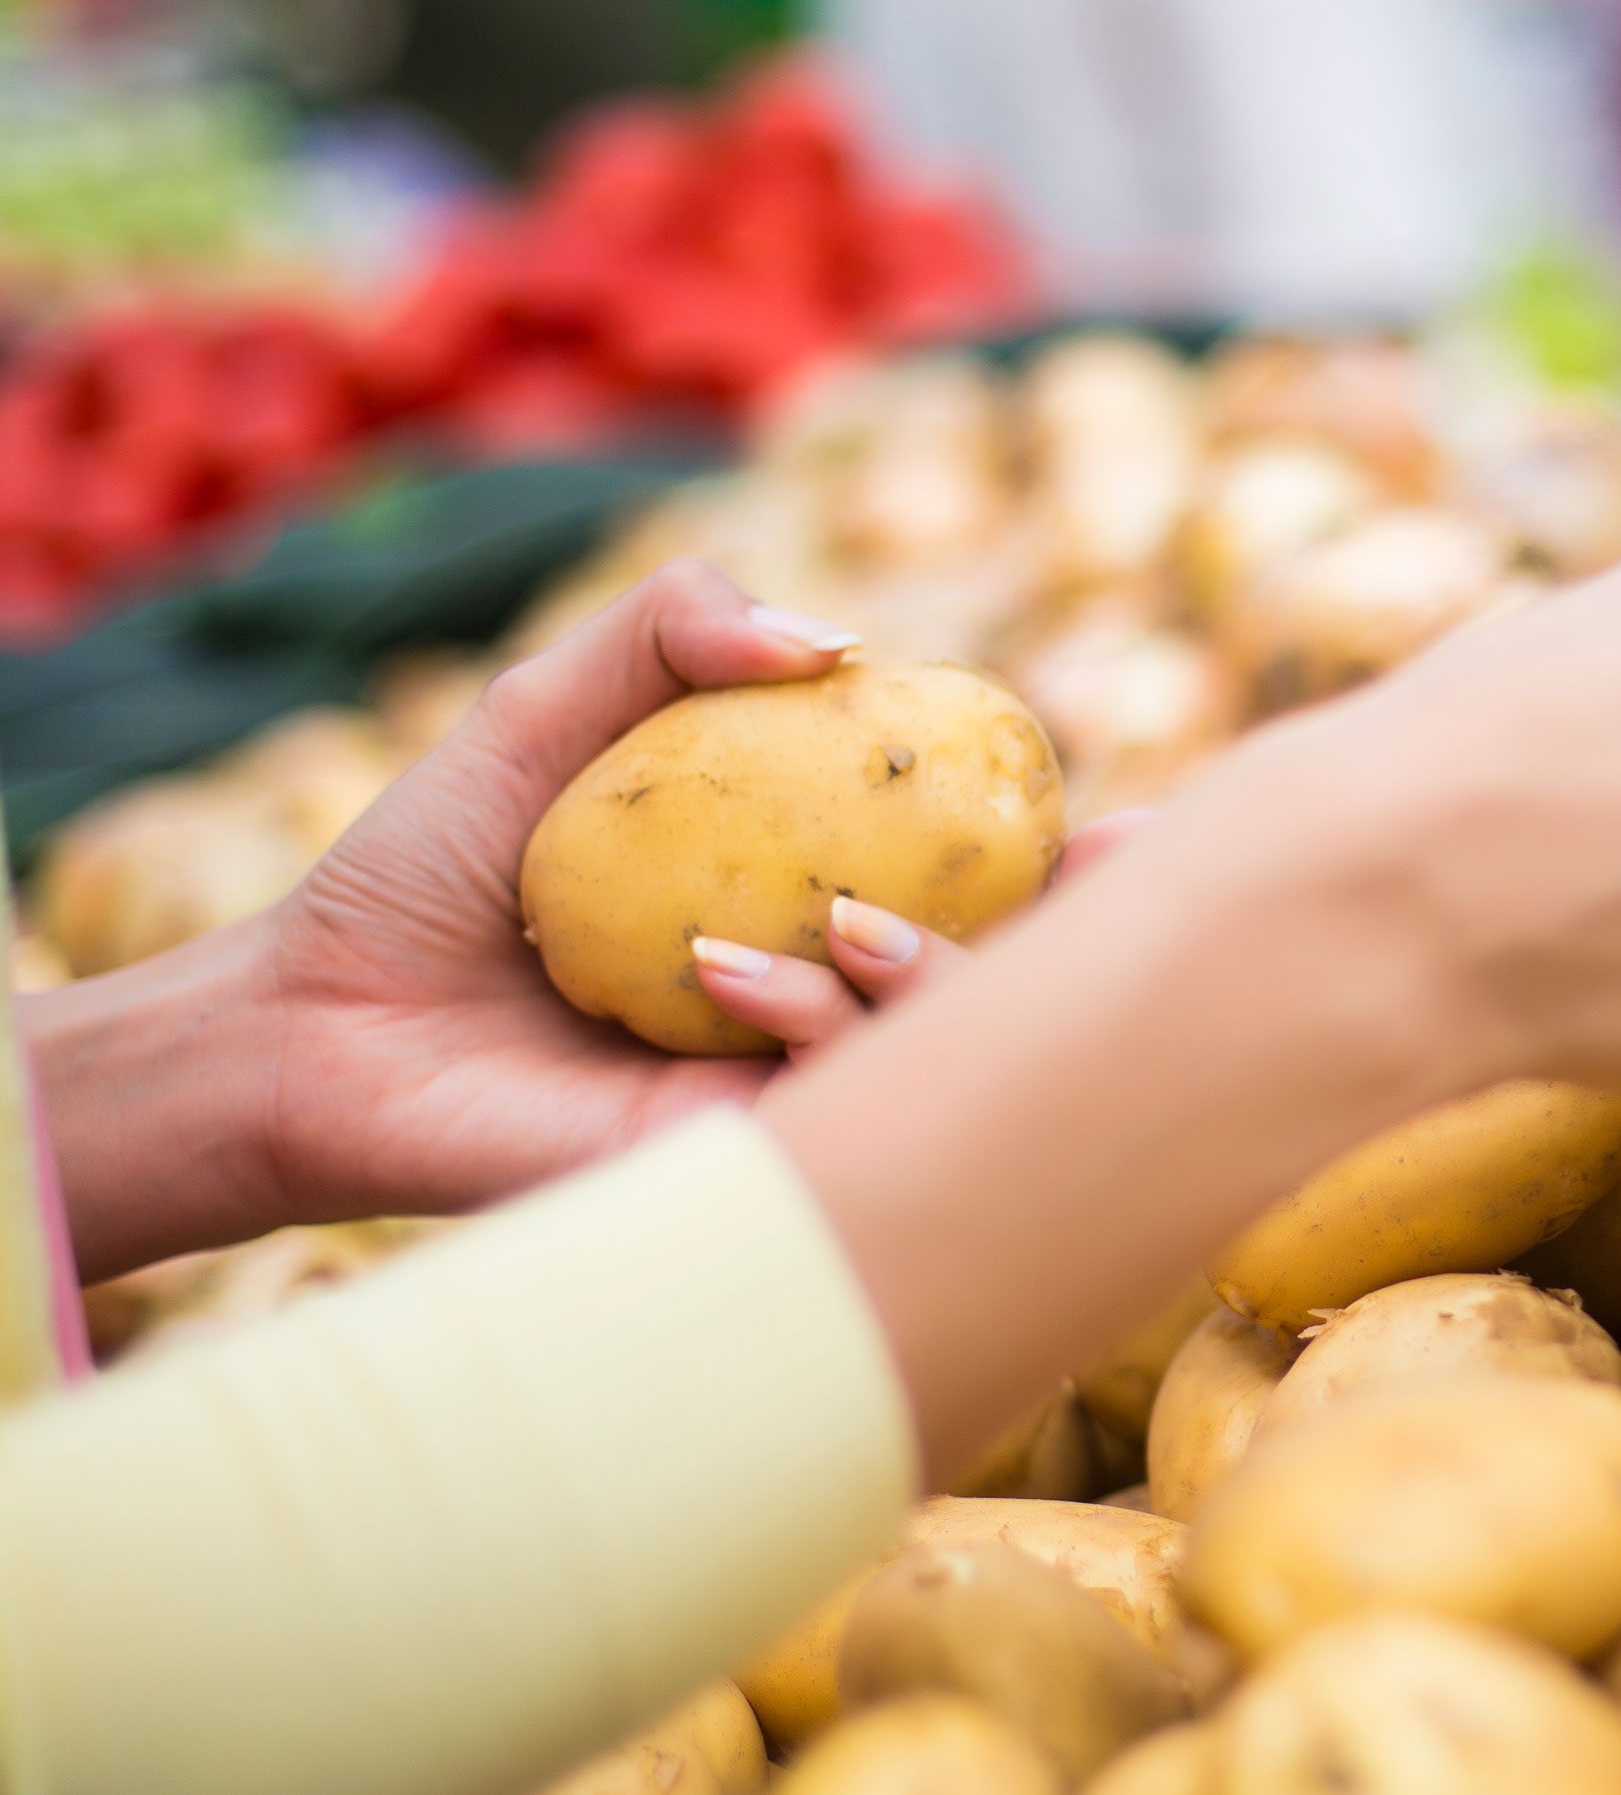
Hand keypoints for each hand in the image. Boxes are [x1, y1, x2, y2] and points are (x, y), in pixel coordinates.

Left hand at [28, 557, 1124, 1277]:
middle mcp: (819, 1001)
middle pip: (1004, 977)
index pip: (967, 886)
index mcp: (800, 902)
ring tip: (845, 916)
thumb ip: (675, 628)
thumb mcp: (550, 709)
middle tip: (1126, 861)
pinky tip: (724, 973)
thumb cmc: (432, 868)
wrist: (320, 1024)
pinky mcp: (743, 1167)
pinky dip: (813, 1024)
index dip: (1065, 854)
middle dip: (1088, 930)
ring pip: (944, 1047)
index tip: (1126, 808)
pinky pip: (839, 1104)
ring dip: (933, 974)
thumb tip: (835, 642)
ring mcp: (790, 1090)